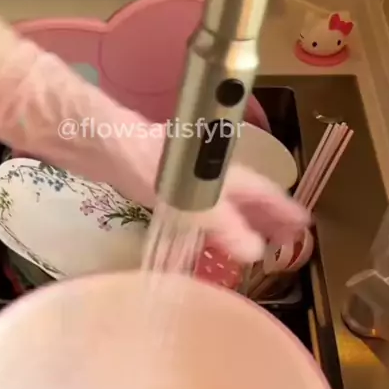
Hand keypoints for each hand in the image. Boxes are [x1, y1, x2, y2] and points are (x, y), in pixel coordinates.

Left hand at [0, 42, 309, 265]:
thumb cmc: (130, 153)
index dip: (282, 211)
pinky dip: (208, 229)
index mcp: (216, 169)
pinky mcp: (157, 189)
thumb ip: (216, 219)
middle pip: (245, 199)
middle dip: (267, 222)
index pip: (260, 192)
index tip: (302, 227)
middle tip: (286, 245)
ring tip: (255, 248)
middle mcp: (204, 173)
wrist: (85, 137)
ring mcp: (181, 181)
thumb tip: (252, 250)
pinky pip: (194, 213)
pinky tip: (205, 242)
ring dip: (240, 227)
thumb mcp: (181, 191)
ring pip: (221, 206)